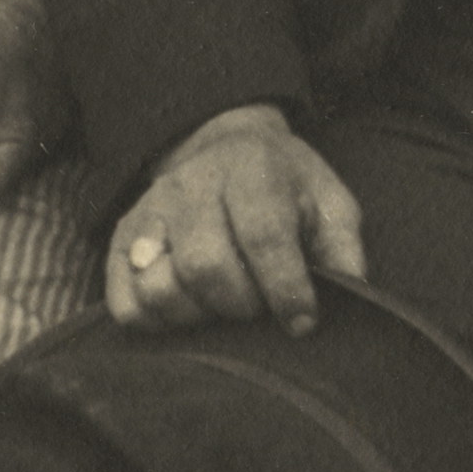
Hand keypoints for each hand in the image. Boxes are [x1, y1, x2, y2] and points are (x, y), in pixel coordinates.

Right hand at [106, 100, 366, 333]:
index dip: (285, 288)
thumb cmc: (284, 187)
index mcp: (252, 170)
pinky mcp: (122, 241)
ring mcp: (150, 212)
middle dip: (242, 304)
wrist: (222, 149)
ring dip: (200, 315)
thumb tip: (349, 294)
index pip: (263, 235)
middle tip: (259, 304)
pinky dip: (158, 322)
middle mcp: (192, 185)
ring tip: (223, 303)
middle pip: (206, 267)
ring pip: (161, 289)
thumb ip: (343, 247)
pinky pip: (125, 304)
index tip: (302, 320)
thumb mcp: (328, 202)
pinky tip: (189, 308)